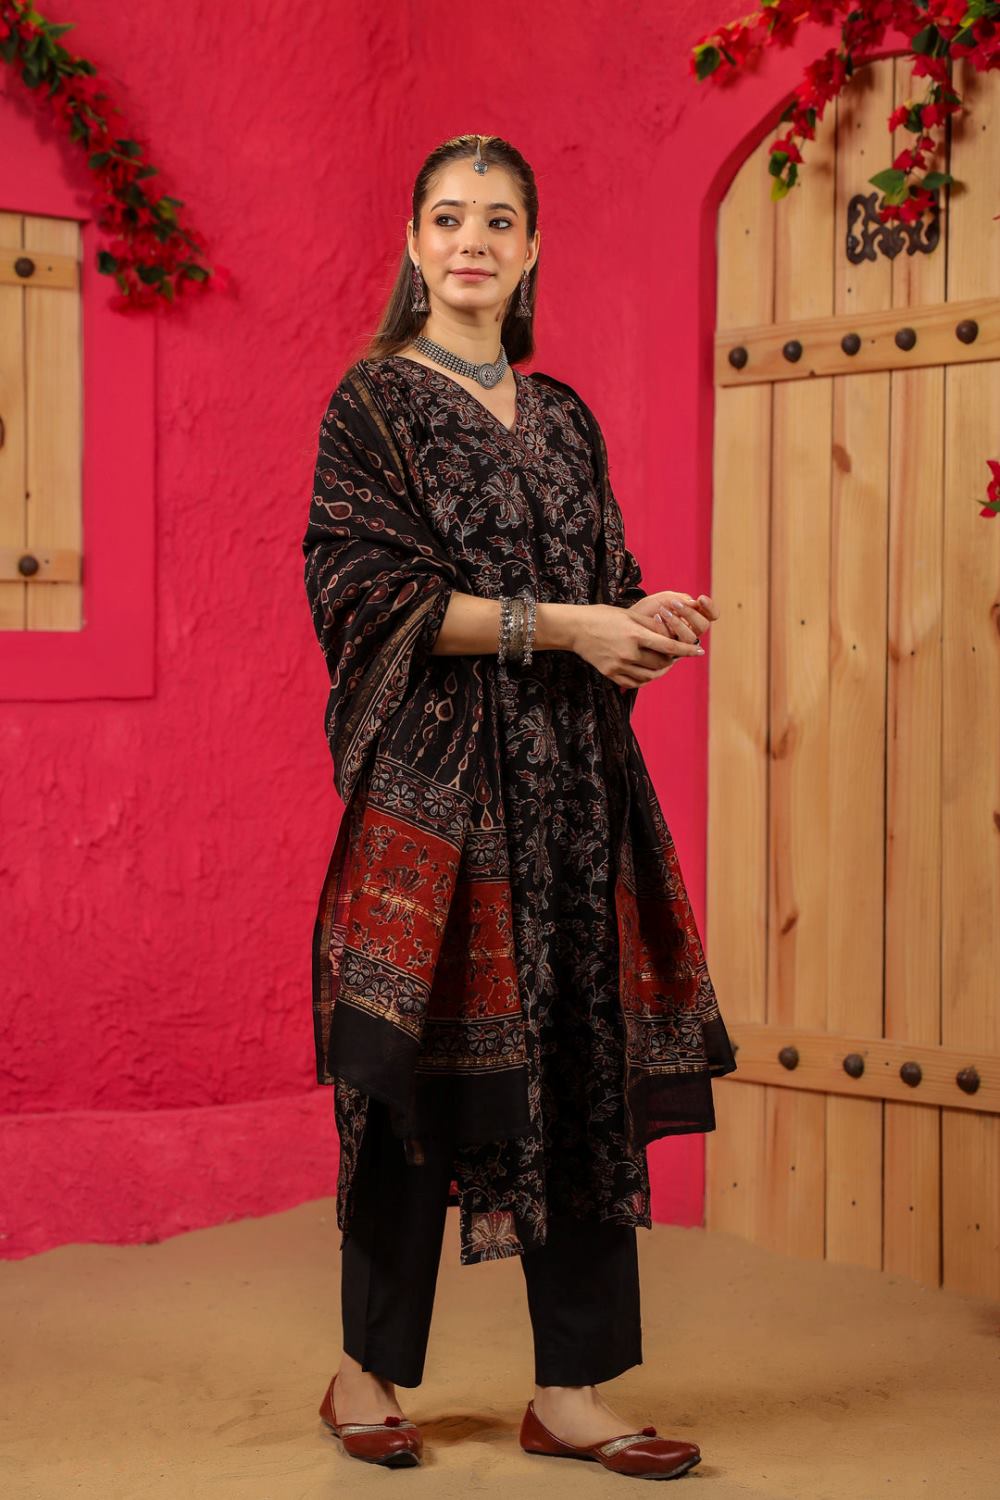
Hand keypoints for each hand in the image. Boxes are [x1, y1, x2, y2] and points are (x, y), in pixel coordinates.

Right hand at [572, 594, 714, 688]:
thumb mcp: (630, 616)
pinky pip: (634, 682)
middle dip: (672, 660)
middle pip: (661, 663)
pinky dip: (645, 679)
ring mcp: (619, 665)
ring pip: (649, 676)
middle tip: (677, 655)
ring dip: (661, 671)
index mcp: (635, 635)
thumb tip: (672, 633)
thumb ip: (651, 626)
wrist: (575, 629)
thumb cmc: (603, 617)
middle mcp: (628, 653)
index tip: (699, 651)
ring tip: (664, 664)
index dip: (686, 650)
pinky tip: (648, 672)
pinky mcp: (610, 673)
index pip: (668, 645)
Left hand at [632, 592, 718, 667]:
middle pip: (703, 626)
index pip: (711, 615)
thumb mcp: (664, 599)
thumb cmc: (647, 610)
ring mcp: (680, 645)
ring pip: (690, 638)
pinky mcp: (667, 654)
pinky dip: (664, 628)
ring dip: (678, 622)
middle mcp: (690, 633)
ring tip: (663, 610)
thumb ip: (680, 599)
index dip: (710, 608)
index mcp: (694, 619)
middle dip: (691, 614)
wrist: (627, 623)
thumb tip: (694, 603)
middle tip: (675, 603)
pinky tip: (656, 617)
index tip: (701, 598)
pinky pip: (673, 645)